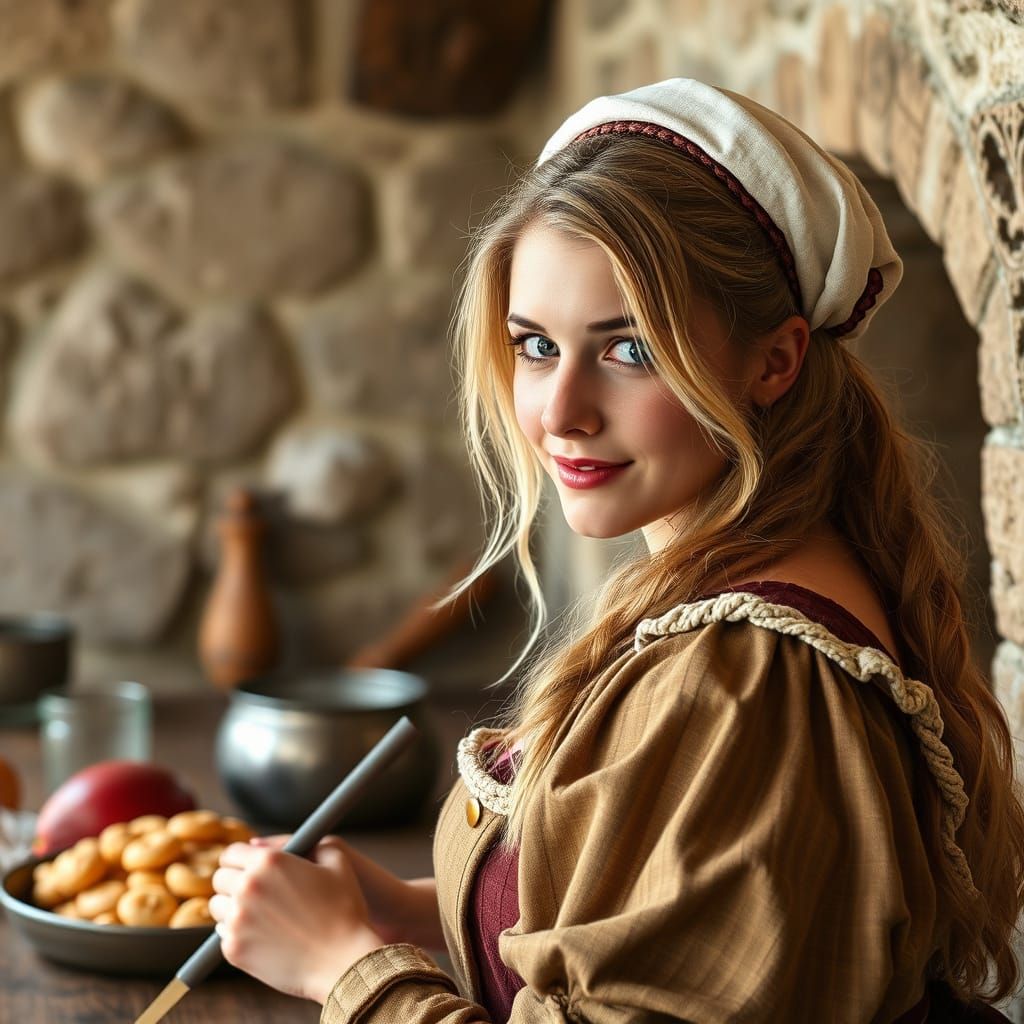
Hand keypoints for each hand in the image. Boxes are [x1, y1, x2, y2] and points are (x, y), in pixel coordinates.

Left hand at [209, 838, 385, 1003]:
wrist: (343, 960)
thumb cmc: (344, 907)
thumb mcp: (336, 860)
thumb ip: (303, 842)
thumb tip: (259, 844)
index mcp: (269, 861)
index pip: (231, 852)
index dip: (240, 858)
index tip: (247, 868)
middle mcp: (247, 887)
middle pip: (220, 878)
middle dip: (234, 882)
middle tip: (254, 892)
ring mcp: (237, 920)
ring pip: (218, 906)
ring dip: (232, 907)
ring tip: (256, 913)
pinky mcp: (234, 949)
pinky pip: (223, 934)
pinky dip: (236, 932)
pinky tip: (259, 933)